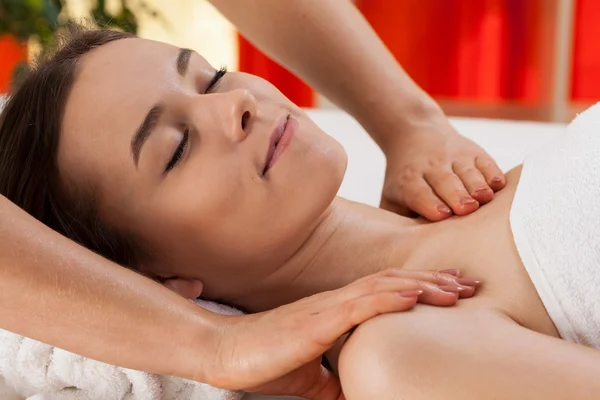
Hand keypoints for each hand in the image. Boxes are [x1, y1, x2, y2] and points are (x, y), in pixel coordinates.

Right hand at [202, 268, 479, 398]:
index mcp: (340, 311)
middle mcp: (339, 302)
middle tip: (470, 284)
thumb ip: (340, 381)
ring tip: (455, 288)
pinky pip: (361, 304)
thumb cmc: (268, 361)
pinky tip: (415, 296)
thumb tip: (364, 396)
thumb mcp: (314, 378)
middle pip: (395, 283)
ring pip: (385, 287)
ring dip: (422, 286)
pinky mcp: (318, 320)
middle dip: (435, 283)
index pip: (389, 292)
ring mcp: (330, 308)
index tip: (454, 293)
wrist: (229, 353)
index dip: (424, 290)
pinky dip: (391, 297)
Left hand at [379, 114, 504, 220]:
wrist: (414, 134)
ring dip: (477, 185)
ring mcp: (454, 157)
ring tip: (484, 198)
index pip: (418, 192)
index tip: (442, 215)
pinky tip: (498, 185)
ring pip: (467, 172)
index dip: (430, 203)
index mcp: (408, 180)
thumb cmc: (405, 180)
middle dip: (456, 196)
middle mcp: (431, 166)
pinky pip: (486, 162)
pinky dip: (493, 173)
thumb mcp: (392, 197)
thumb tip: (403, 248)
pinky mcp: (474, 151)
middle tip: (466, 209)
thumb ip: (395, 221)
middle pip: (445, 182)